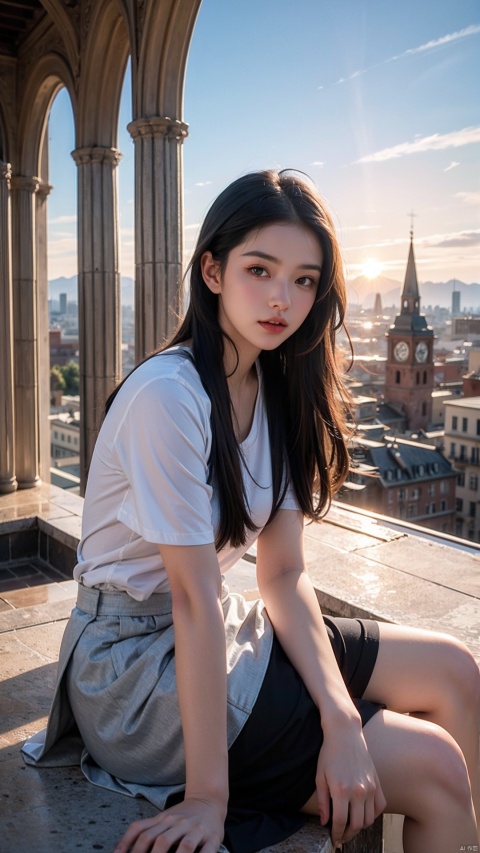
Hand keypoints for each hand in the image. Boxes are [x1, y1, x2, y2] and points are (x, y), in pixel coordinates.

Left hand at [113, 797, 225, 852]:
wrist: (210, 799)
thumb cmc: (183, 815)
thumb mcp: (163, 818)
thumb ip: (146, 830)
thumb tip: (119, 852)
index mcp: (163, 819)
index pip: (142, 831)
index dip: (130, 846)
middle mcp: (178, 823)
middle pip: (162, 841)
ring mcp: (196, 829)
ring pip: (185, 845)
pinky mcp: (213, 837)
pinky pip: (207, 850)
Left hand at [315, 719, 385, 848]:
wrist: (345, 733)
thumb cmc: (329, 753)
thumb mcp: (320, 776)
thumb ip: (322, 801)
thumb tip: (325, 822)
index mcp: (341, 790)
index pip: (340, 822)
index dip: (336, 833)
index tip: (334, 838)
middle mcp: (358, 790)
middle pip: (357, 825)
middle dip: (348, 834)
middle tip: (341, 836)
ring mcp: (370, 787)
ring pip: (369, 819)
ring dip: (360, 826)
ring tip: (351, 825)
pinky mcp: (377, 782)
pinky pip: (380, 807)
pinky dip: (373, 815)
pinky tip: (363, 813)